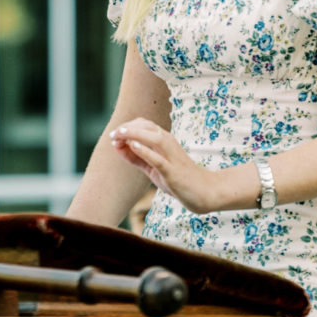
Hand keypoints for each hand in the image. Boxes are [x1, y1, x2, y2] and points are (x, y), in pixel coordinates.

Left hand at [109, 118, 228, 213]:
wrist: (203, 192)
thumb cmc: (178, 178)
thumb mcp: (154, 167)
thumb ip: (137, 158)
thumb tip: (119, 147)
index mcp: (165, 141)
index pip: (144, 124)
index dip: (127, 127)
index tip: (114, 136)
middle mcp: (169, 144)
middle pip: (147, 126)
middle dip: (127, 128)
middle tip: (113, 135)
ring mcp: (172, 156)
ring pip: (153, 138)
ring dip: (134, 134)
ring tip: (119, 135)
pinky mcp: (173, 171)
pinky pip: (158, 158)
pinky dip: (145, 150)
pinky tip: (133, 146)